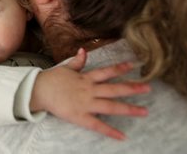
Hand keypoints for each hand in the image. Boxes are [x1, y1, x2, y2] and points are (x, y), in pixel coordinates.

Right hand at [30, 48, 149, 139]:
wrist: (38, 90)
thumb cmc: (52, 79)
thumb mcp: (66, 68)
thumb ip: (78, 61)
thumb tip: (83, 50)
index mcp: (85, 78)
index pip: (106, 71)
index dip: (120, 68)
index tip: (134, 65)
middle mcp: (88, 90)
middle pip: (114, 89)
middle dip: (132, 88)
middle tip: (148, 88)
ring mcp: (85, 104)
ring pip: (110, 106)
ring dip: (128, 109)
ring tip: (144, 111)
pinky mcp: (80, 117)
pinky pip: (97, 125)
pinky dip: (110, 131)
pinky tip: (122, 136)